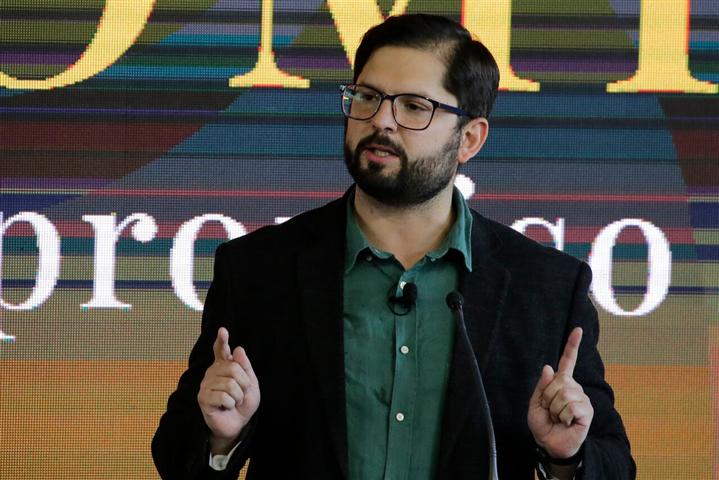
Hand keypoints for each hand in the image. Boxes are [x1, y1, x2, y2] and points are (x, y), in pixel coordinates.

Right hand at [197, 327, 259, 453]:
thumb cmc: (243, 402)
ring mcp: (206, 384)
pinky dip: (231, 404)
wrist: (238, 423)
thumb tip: (238, 348)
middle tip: (241, 393)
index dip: (222, 340)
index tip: (223, 330)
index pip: (221, 350)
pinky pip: (224, 397)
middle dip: (244, 383)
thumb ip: (246, 367)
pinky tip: (226, 407)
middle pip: (233, 368)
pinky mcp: (203, 398)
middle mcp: (213, 372)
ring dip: (238, 396)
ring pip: (230, 384)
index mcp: (224, 366)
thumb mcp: (251, 384)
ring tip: (233, 401)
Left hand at [528, 327, 593, 458]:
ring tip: (558, 417)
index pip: (568, 361)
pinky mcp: (587, 411)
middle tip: (550, 410)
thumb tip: (548, 367)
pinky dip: (563, 416)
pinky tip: (567, 422)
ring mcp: (582, 398)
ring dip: (555, 409)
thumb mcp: (535, 402)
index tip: (577, 329)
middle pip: (558, 381)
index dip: (572, 345)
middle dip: (547, 397)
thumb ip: (542, 385)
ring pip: (563, 394)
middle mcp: (574, 387)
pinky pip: (571, 407)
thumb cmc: (543, 423)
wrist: (549, 443)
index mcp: (561, 382)